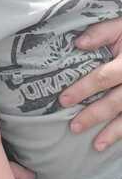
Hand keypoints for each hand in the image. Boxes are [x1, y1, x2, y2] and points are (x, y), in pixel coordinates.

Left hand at [59, 18, 121, 150]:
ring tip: (96, 146)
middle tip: (73, 127)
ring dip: (114, 133)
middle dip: (94, 116)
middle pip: (116, 103)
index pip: (102, 78)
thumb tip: (77, 44)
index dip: (82, 90)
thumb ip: (101, 33)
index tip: (63, 100)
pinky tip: (116, 143)